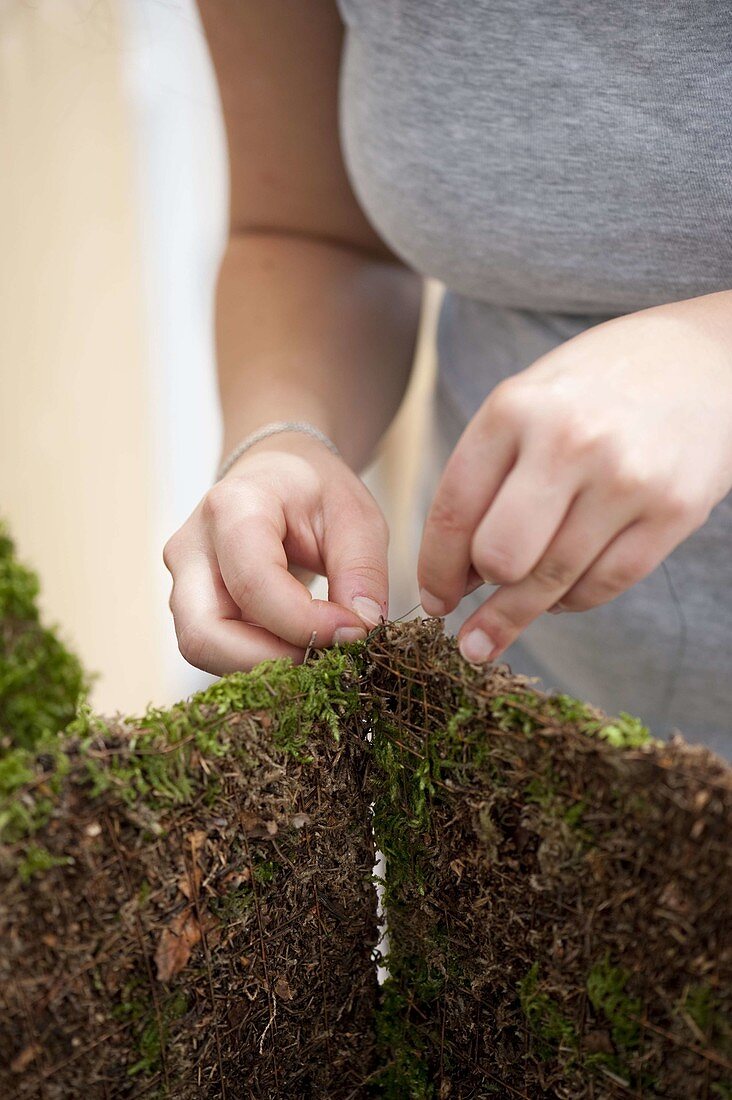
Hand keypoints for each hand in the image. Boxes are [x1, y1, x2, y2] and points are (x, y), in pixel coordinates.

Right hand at [164, 435, 387, 673]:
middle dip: (272, 661)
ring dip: (264, 666)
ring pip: (204, 651)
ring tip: (317, 650)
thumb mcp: (356, 517)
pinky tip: (297, 647)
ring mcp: (182, 581)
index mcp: (233, 506)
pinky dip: (258, 661)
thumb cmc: (314, 492)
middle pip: (204, 634)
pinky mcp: (190, 607)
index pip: (254, 583)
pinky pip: (216, 651)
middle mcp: (191, 547)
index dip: (304, 622)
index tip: (353, 631)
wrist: (275, 476)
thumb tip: (361, 629)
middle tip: (328, 656)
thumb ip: (363, 571)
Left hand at [418, 292, 731, 662]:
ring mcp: (626, 478)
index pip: (454, 510)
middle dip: (481, 588)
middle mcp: (568, 441)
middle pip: (500, 557)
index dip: (436, 569)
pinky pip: (605, 585)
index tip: (433, 601)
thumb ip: (487, 474)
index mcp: (515, 407)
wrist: (707, 358)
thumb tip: (457, 572)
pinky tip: (558, 597)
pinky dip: (572, 601)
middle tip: (473, 601)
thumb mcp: (529, 400)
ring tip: (498, 628)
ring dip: (518, 613)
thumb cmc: (597, 387)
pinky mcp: (674, 511)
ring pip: (552, 582)